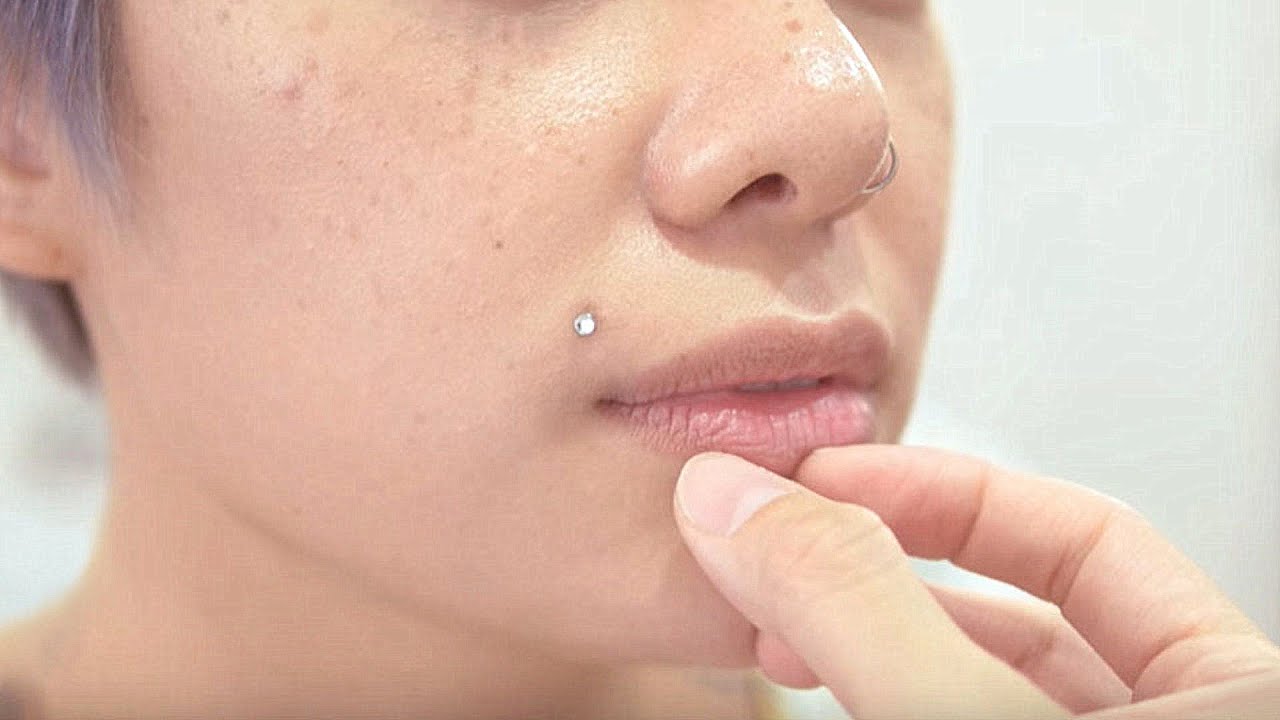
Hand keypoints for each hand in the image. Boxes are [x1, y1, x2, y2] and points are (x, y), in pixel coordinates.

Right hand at [674, 446, 1279, 718]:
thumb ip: (861, 607)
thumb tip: (732, 499)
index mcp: (1236, 695)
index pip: (1084, 538)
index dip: (940, 492)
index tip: (821, 477)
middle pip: (1016, 610)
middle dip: (879, 568)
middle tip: (772, 546)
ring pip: (968, 685)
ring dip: (860, 639)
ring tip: (768, 625)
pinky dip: (867, 696)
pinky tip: (804, 679)